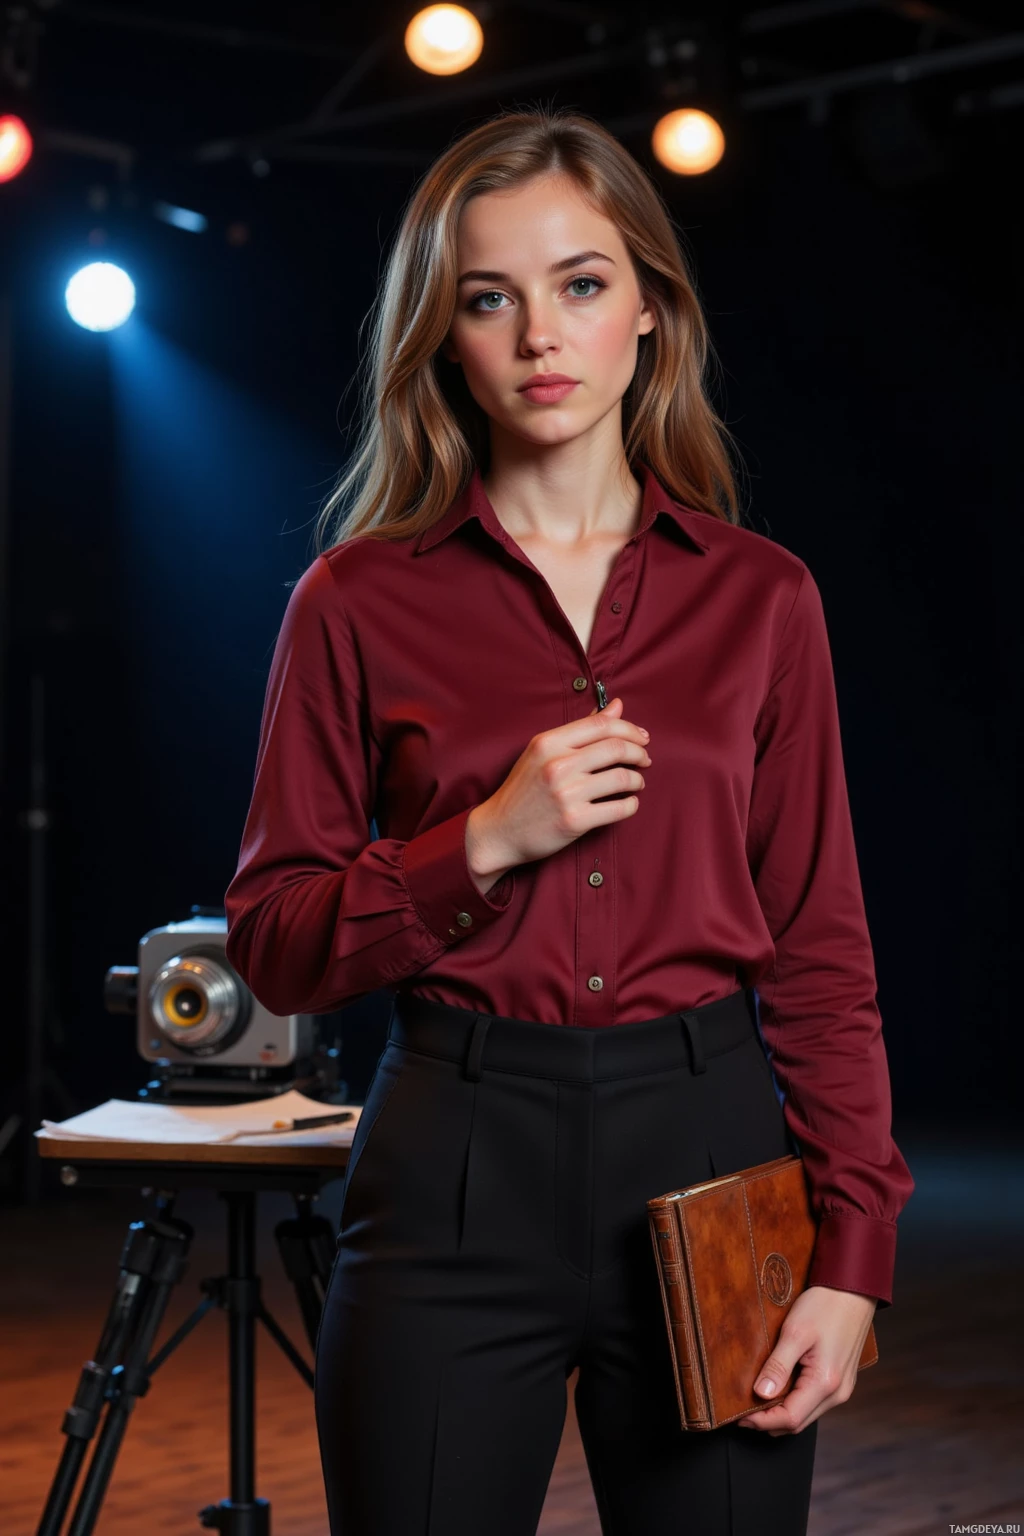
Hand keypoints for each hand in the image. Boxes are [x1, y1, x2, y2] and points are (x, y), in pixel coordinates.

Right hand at [466, 695, 650, 876]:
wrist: (499, 831)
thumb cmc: (523, 790)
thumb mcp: (542, 752)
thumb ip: (580, 730)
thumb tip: (616, 705)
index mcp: (548, 743)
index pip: (601, 724)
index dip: (629, 728)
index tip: (641, 737)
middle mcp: (557, 765)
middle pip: (616, 748)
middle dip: (639, 752)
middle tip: (645, 759)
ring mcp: (566, 794)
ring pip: (622, 778)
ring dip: (637, 780)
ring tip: (636, 783)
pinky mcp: (574, 821)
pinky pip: (618, 809)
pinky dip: (631, 805)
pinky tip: (629, 803)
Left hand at [735, 1285, 877, 1435]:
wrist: (852, 1289)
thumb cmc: (825, 1306)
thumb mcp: (795, 1332)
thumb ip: (778, 1366)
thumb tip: (760, 1394)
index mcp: (826, 1383)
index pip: (790, 1418)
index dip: (762, 1421)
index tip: (740, 1416)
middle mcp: (837, 1394)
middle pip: (798, 1422)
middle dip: (769, 1421)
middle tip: (743, 1411)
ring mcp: (842, 1389)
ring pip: (806, 1414)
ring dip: (781, 1413)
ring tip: (756, 1402)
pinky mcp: (841, 1381)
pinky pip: (814, 1402)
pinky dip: (794, 1402)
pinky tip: (778, 1389)